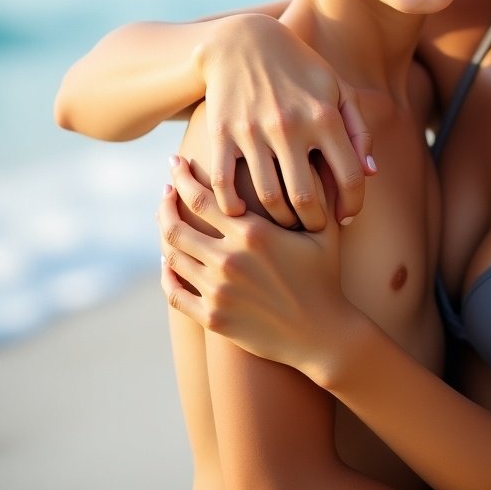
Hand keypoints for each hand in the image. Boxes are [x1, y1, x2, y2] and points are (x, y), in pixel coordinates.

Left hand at [158, 154, 350, 379]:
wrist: (321, 333)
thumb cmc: (325, 277)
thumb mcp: (325, 231)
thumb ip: (315, 193)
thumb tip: (317, 156)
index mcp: (253, 234)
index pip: (203, 198)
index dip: (183, 178)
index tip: (176, 164)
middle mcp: (229, 260)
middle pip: (177, 226)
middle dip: (167, 204)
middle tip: (165, 192)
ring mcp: (217, 291)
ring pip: (173, 256)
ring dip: (165, 236)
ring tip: (167, 222)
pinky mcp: (212, 317)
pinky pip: (174, 292)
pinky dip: (166, 274)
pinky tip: (168, 262)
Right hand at [198, 13, 375, 228]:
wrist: (242, 42)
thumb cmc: (300, 69)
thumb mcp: (337, 89)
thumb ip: (358, 130)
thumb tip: (371, 173)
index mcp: (325, 116)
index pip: (350, 177)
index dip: (353, 205)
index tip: (347, 217)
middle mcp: (291, 126)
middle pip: (308, 199)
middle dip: (316, 223)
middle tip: (315, 228)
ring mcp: (253, 132)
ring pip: (269, 198)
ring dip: (281, 220)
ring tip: (287, 223)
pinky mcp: (222, 134)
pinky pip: (225, 186)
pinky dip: (233, 208)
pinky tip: (244, 212)